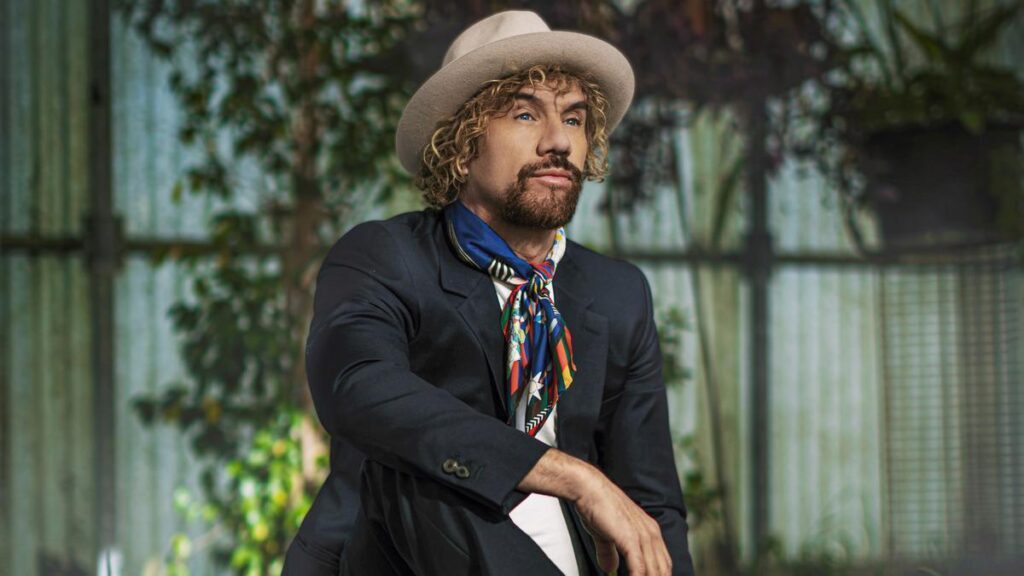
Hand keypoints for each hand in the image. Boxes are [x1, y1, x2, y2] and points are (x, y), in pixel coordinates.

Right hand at [517, 449, 671, 574]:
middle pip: (663, 570)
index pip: (663, 563)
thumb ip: (610, 552)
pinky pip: (639, 569)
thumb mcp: (606, 534)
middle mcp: (651, 534)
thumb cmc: (596, 507)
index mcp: (650, 531)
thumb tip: (609, 568)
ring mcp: (643, 536)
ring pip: (654, 572)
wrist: (589, 489)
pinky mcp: (631, 539)